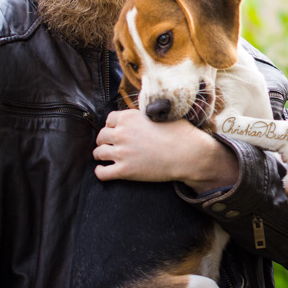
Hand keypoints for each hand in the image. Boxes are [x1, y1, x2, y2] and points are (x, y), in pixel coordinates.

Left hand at [93, 109, 239, 191]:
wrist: (188, 154)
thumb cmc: (180, 133)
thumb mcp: (161, 115)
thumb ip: (145, 115)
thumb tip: (141, 115)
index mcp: (129, 117)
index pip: (109, 119)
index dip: (113, 125)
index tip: (116, 130)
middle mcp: (121, 133)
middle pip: (101, 136)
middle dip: (104, 140)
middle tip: (109, 144)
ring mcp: (122, 153)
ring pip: (99, 153)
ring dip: (101, 154)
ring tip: (105, 157)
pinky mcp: (124, 171)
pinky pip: (102, 173)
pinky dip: (100, 172)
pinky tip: (103, 171)